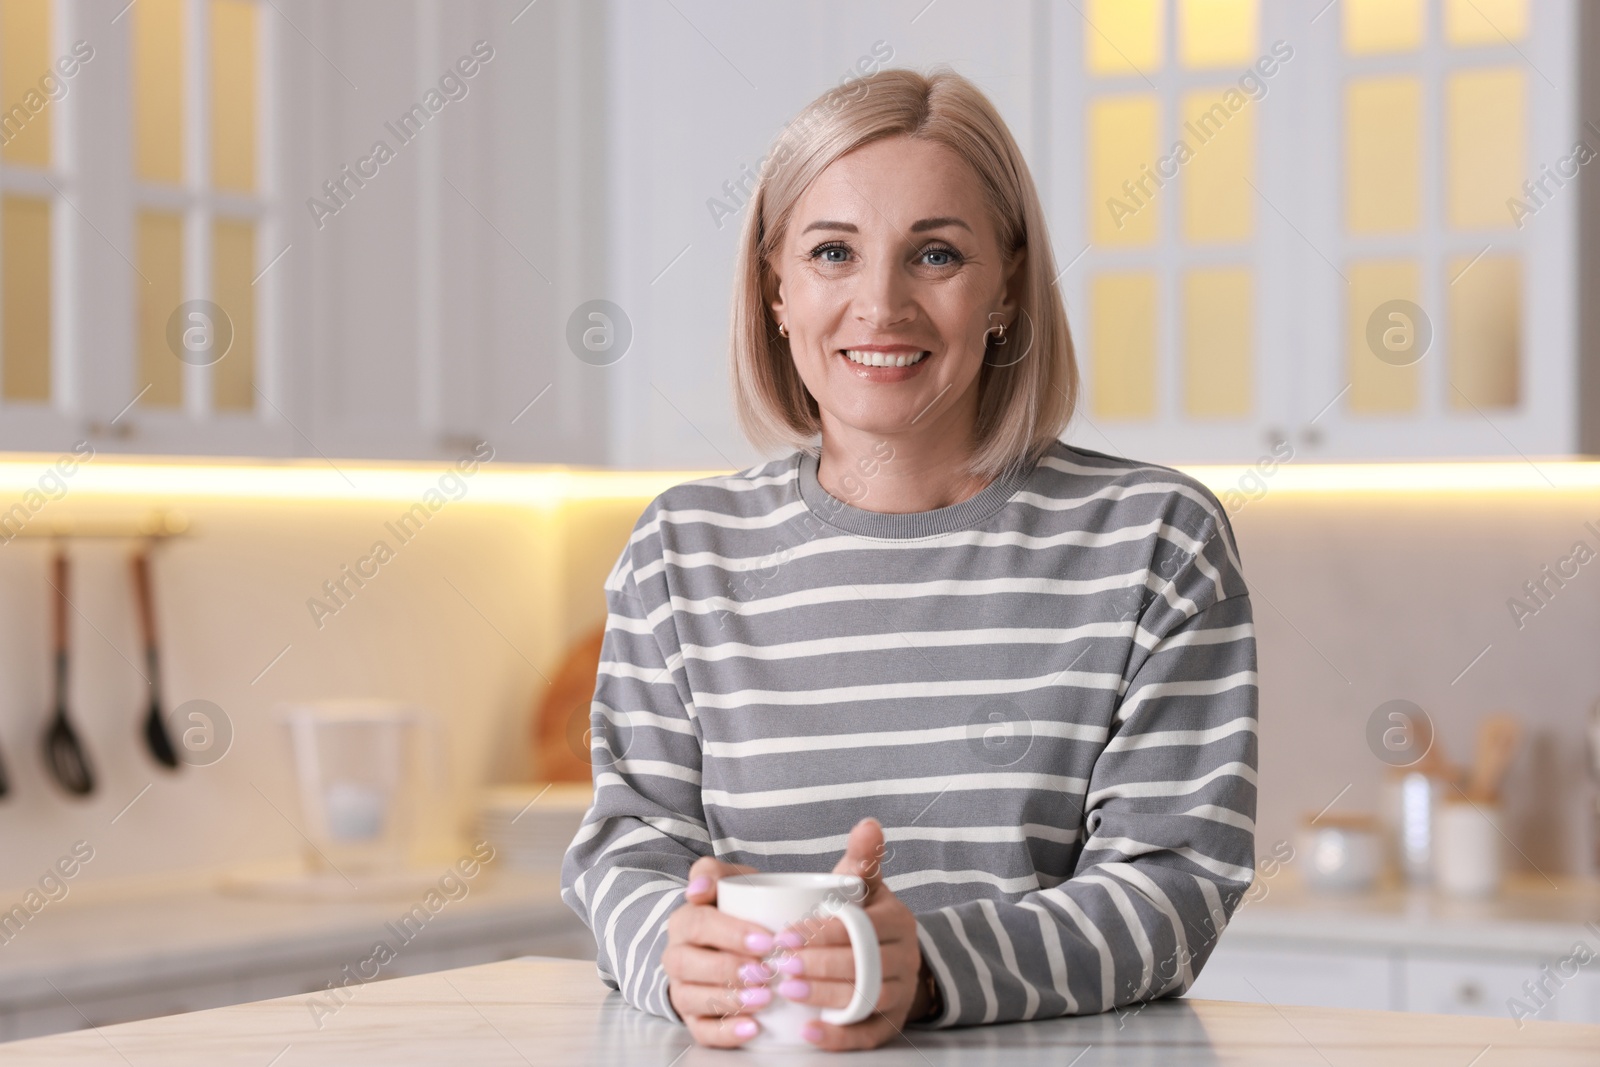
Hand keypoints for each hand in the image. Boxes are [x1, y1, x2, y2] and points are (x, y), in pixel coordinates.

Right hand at [664, 855, 769, 1046]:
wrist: (734, 940)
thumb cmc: (740, 909)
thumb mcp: (732, 882)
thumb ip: (715, 872)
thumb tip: (698, 888)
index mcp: (684, 921)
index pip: (698, 924)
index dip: (730, 934)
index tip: (766, 941)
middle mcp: (676, 956)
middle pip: (689, 964)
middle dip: (727, 969)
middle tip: (765, 972)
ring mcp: (683, 989)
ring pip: (692, 999)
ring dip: (729, 1001)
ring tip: (765, 999)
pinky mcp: (694, 1018)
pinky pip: (701, 1031)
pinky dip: (726, 1033)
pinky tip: (753, 1029)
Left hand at [784, 818, 925, 1050]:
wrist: (888, 958)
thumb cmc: (862, 917)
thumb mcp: (863, 887)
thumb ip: (862, 860)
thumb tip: (868, 824)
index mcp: (897, 921)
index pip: (860, 927)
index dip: (822, 932)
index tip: (784, 935)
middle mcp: (905, 958)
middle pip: (864, 966)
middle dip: (819, 966)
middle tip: (778, 966)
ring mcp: (900, 993)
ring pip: (866, 999)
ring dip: (826, 998)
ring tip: (787, 992)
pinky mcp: (890, 1024)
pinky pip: (868, 1035)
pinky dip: (839, 1037)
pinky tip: (808, 1034)